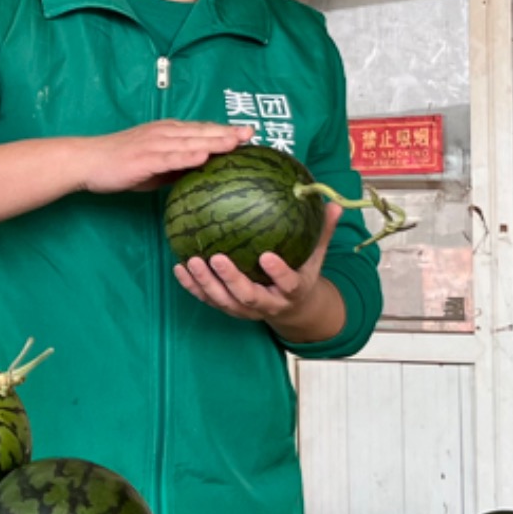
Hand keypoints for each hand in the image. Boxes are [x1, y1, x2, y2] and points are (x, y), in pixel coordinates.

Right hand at [78, 119, 245, 192]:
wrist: (87, 161)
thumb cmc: (120, 164)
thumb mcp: (154, 165)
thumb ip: (177, 166)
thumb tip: (200, 173)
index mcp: (167, 132)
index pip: (201, 129)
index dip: (225, 130)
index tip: (248, 132)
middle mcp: (163, 133)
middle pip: (201, 131)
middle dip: (227, 132)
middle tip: (252, 133)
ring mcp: (154, 144)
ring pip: (190, 142)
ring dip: (213, 141)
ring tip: (235, 142)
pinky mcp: (144, 158)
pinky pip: (170, 157)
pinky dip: (188, 156)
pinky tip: (204, 157)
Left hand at [177, 197, 345, 336]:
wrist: (292, 308)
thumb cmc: (301, 274)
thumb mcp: (315, 256)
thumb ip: (322, 231)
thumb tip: (334, 203)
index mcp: (293, 291)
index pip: (288, 284)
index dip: (278, 273)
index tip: (267, 256)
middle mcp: (268, 304)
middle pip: (248, 297)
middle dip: (232, 279)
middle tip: (217, 257)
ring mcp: (245, 310)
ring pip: (223, 301)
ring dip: (206, 283)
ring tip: (191, 260)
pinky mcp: (227, 308)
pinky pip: (207, 299)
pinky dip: (192, 286)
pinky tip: (178, 267)